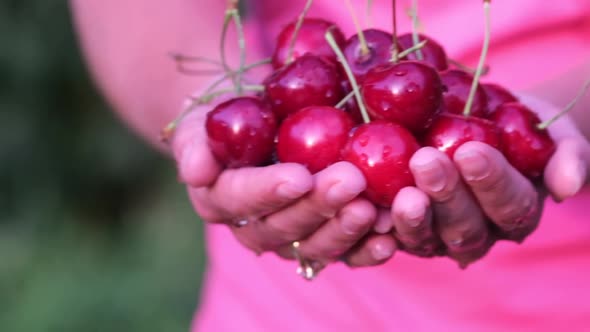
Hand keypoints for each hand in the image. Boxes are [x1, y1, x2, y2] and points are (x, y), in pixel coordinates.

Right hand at [170, 100, 396, 273]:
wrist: (255, 126)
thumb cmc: (228, 118)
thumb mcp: (202, 121)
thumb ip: (195, 145)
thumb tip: (195, 172)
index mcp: (221, 200)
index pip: (242, 199)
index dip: (269, 191)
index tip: (300, 176)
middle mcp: (255, 228)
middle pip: (284, 227)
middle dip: (318, 207)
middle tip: (350, 181)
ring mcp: (291, 238)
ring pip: (316, 246)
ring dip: (345, 230)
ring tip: (375, 211)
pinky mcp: (323, 237)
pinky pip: (345, 253)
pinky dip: (367, 250)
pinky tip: (391, 237)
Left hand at [387, 94, 589, 266]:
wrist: (480, 125)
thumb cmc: (518, 127)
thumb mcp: (552, 132)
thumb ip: (565, 155)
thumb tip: (567, 185)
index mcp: (516, 213)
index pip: (509, 204)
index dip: (492, 181)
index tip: (472, 150)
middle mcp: (479, 233)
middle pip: (465, 225)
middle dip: (446, 194)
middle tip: (427, 161)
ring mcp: (439, 237)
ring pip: (427, 237)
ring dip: (413, 215)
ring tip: (401, 190)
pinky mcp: (406, 230)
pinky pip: (392, 235)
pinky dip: (380, 223)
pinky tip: (368, 202)